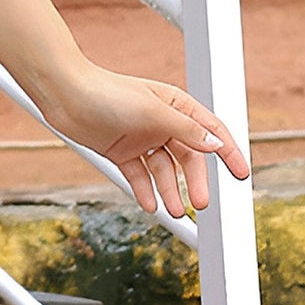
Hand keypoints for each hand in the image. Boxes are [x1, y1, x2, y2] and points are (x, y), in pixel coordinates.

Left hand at [40, 61, 250, 217]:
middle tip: (202, 203)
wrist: (64, 96)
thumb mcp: (153, 111)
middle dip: (195, 181)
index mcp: (176, 105)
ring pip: (163, 170)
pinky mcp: (121, 151)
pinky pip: (139, 175)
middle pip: (188, 157)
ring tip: (176, 212)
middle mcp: (161, 122)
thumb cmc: (107, 93)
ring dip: (170, 191)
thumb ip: (186, 130)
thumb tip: (216, 145)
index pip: (210, 131)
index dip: (228, 152)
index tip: (241, 174)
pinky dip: (145, 190)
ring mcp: (141, 138)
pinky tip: (151, 205)